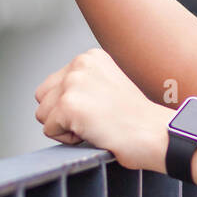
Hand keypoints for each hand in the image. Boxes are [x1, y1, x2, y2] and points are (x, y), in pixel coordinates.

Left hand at [33, 48, 171, 172]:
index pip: (53, 84)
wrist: (154, 134)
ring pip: (43, 114)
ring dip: (65, 127)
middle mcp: (79, 64)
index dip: (71, 104)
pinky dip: (68, 139)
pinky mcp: (68, 106)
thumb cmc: (135, 118)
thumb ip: (80, 83)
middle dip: (62, 114)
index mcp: (89, 57)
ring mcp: (73, 84)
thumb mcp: (107, 85)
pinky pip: (49, 130)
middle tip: (95, 118)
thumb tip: (50, 98)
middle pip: (43, 98)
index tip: (99, 108)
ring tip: (95, 125)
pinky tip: (94, 132)